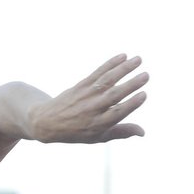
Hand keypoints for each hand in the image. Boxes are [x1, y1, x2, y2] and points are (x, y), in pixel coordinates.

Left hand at [30, 54, 148, 143]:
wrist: (46, 123)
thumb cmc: (77, 132)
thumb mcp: (97, 138)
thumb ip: (121, 132)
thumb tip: (143, 132)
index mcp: (98, 124)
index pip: (117, 113)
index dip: (131, 104)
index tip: (144, 95)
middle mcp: (92, 109)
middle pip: (113, 95)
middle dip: (130, 85)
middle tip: (146, 75)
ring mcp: (85, 96)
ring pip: (106, 81)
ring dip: (123, 68)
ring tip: (138, 59)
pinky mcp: (80, 86)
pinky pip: (97, 73)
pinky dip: (109, 63)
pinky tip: (123, 56)